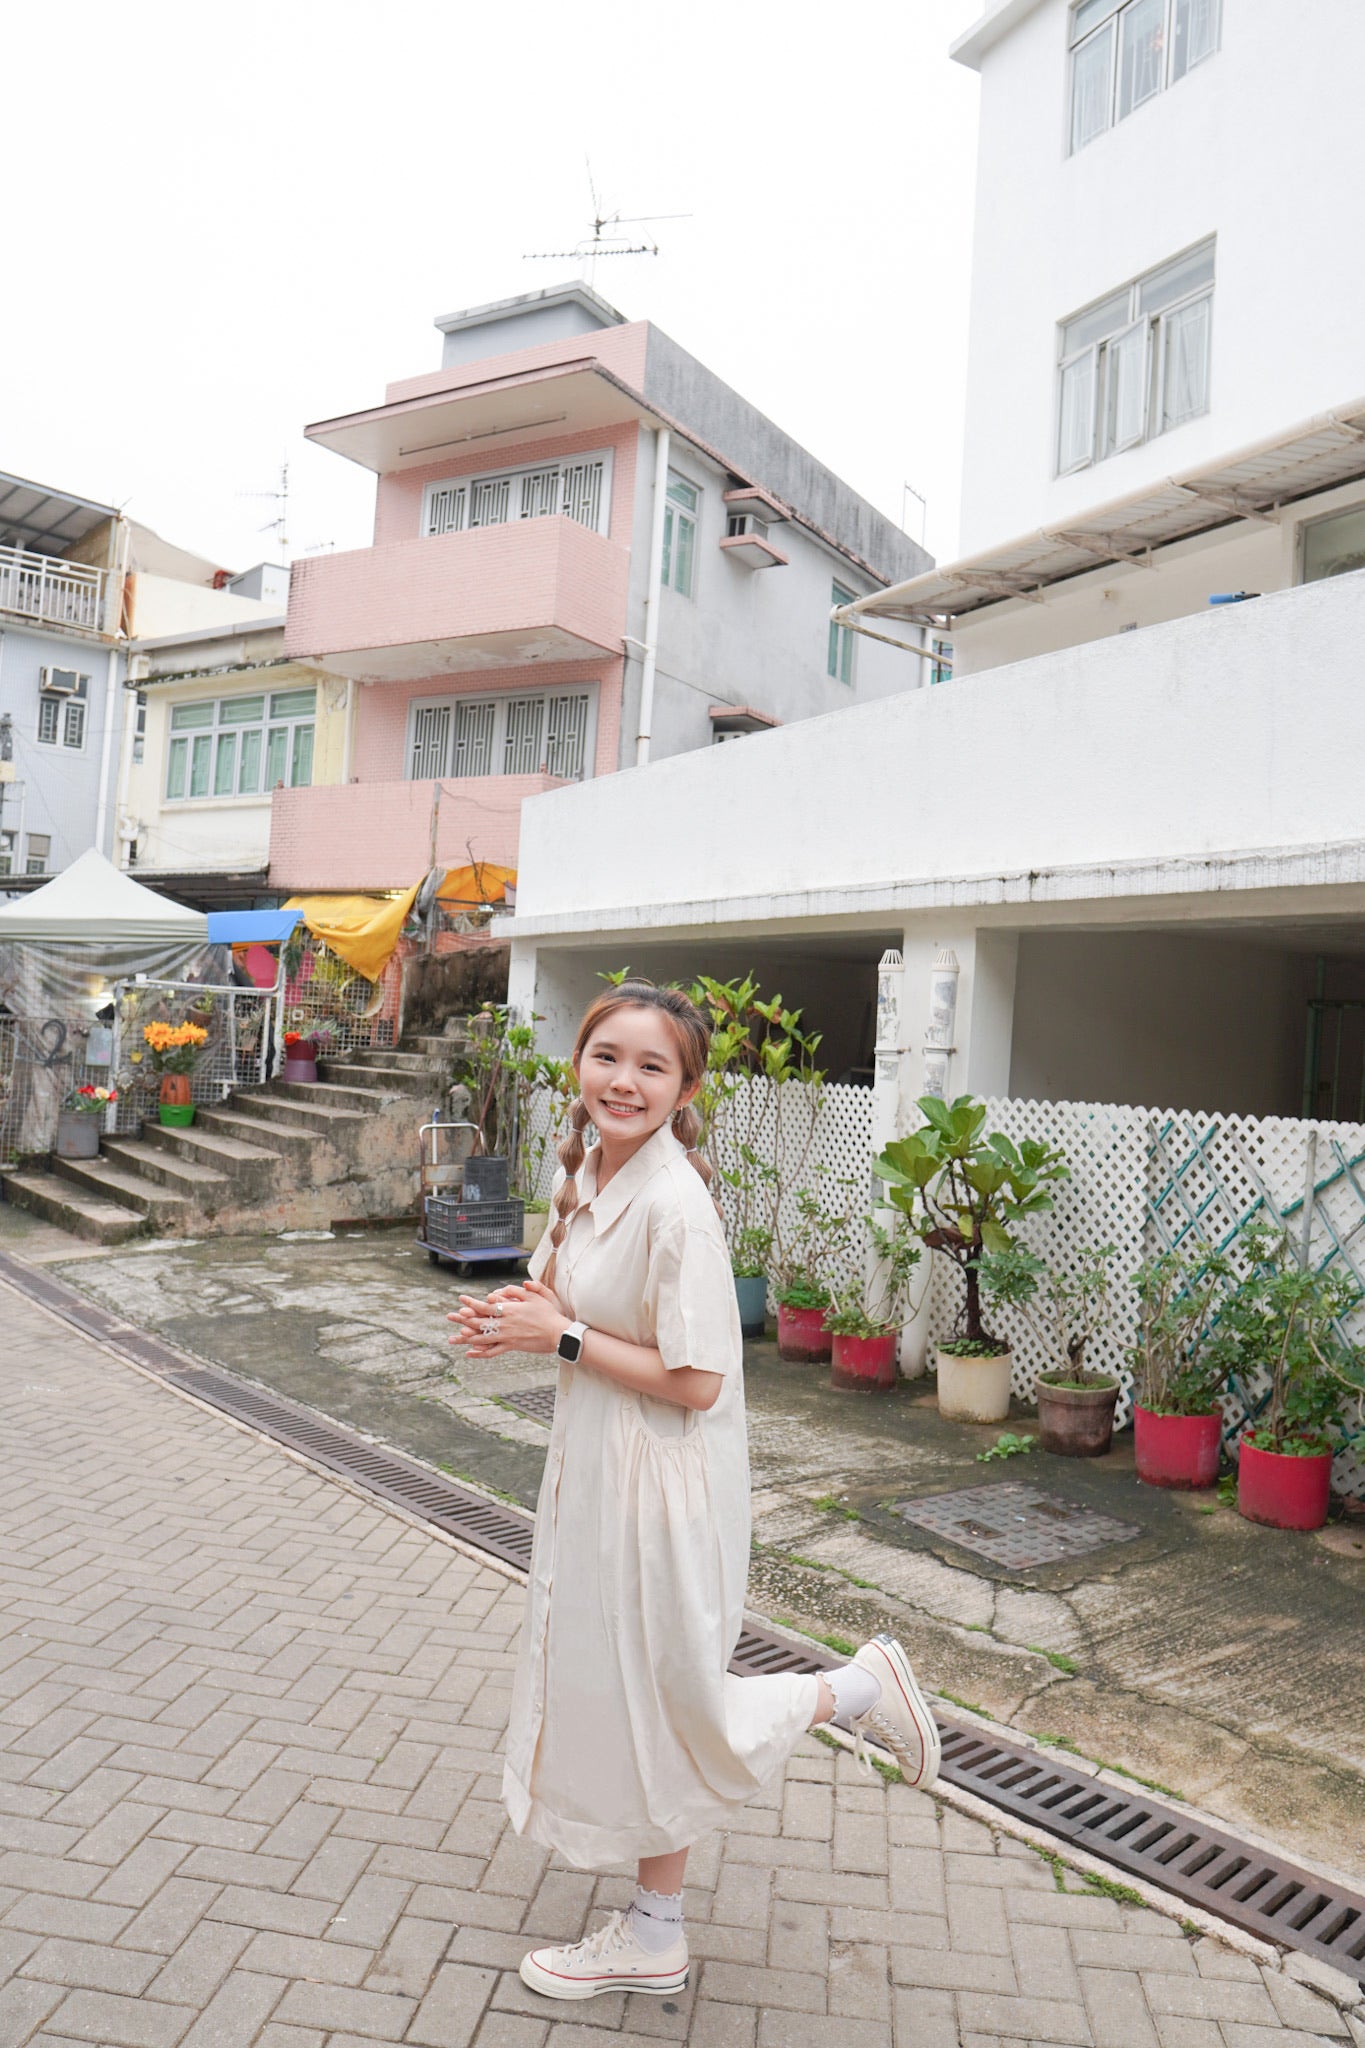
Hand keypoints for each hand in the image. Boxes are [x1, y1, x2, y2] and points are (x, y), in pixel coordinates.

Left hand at [449, 1278, 566, 1357]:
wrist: (558, 1334)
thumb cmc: (549, 1313)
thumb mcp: (536, 1297)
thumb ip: (520, 1291)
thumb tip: (506, 1288)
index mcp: (509, 1310)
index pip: (485, 1306)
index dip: (471, 1304)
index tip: (461, 1300)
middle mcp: (505, 1323)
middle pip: (479, 1322)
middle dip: (462, 1319)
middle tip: (449, 1316)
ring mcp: (507, 1336)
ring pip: (482, 1338)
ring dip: (466, 1337)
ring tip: (453, 1338)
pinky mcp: (511, 1346)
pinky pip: (492, 1351)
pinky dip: (479, 1353)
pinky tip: (469, 1353)